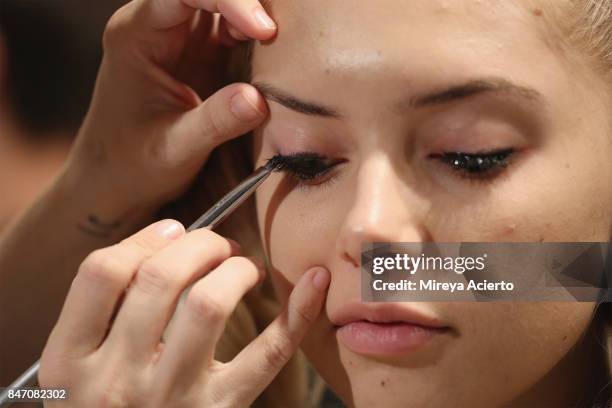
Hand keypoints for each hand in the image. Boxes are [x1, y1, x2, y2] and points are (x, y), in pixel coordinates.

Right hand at [39, 220, 329, 406]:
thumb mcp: (75, 370)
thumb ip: (101, 313)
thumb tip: (168, 237)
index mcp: (68, 363)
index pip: (102, 272)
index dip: (144, 239)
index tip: (172, 232)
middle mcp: (115, 381)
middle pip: (159, 279)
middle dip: (198, 244)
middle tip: (216, 245)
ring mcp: (171, 398)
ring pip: (208, 304)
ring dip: (233, 268)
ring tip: (241, 265)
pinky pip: (268, 355)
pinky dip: (297, 313)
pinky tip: (315, 282)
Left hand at [61, 0, 276, 216]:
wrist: (115, 180)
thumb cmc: (133, 164)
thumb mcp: (175, 148)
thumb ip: (215, 122)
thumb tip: (259, 99)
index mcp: (136, 35)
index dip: (229, 0)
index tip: (264, 31)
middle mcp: (156, 25)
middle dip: (247, 3)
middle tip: (278, 32)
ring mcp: (180, 38)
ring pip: (223, 3)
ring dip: (253, 16)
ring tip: (280, 42)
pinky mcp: (200, 54)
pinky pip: (232, 27)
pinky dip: (254, 34)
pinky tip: (270, 52)